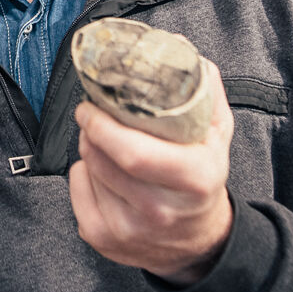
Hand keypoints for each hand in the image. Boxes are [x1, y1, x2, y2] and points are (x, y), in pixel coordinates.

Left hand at [68, 58, 233, 284]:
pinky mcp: (104, 239)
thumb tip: (179, 48)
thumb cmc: (203, 178)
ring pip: (88, 171)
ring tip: (105, 144)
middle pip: (103, 159)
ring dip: (90, 150)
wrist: (200, 242)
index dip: (103, 125)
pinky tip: (102, 174)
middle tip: (92, 116)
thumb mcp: (216, 134)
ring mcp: (130, 230)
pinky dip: (82, 175)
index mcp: (194, 179)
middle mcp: (161, 211)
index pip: (134, 153)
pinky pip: (76, 191)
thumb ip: (203, 90)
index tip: (91, 106)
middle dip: (91, 131)